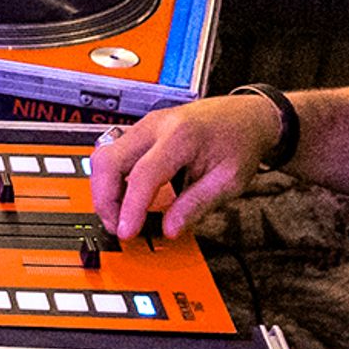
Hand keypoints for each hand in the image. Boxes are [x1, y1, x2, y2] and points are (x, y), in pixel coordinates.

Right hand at [84, 94, 278, 239]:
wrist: (245, 116)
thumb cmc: (239, 142)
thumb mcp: (229, 180)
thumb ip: (197, 205)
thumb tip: (170, 229)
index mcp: (181, 135)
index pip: (143, 174)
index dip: (130, 207)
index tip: (127, 232)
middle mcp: (156, 126)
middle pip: (108, 160)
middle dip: (105, 200)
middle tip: (119, 227)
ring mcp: (144, 126)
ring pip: (103, 157)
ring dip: (105, 191)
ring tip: (122, 216)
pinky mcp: (140, 132)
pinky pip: (112, 155)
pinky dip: (112, 181)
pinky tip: (126, 199)